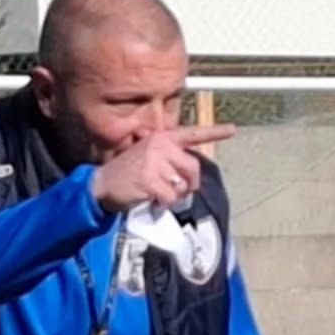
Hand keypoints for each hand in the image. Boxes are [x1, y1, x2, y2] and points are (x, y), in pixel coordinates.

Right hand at [91, 126, 236, 212]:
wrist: (102, 184)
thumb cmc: (128, 173)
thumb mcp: (147, 156)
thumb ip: (169, 159)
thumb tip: (188, 179)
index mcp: (163, 138)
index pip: (192, 134)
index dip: (214, 132)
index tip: (232, 130)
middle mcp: (160, 145)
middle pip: (193, 169)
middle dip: (188, 185)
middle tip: (175, 191)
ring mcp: (155, 161)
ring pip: (182, 186)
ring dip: (173, 196)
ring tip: (157, 193)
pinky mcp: (150, 179)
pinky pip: (171, 198)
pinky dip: (164, 204)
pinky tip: (151, 199)